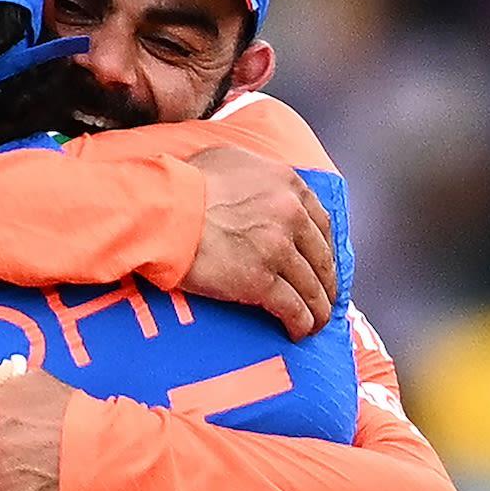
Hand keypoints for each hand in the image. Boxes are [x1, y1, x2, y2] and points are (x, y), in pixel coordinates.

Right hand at [181, 146, 336, 340]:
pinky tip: (299, 332)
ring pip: (312, 287)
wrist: (163, 213)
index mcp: (287, 185)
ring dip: (318, 309)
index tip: (321, 262)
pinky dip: (301, 324)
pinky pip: (293, 308)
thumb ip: (255, 171)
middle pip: (321, 257)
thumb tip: (257, 180)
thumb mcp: (228, 158)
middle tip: (324, 297)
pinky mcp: (261, 282)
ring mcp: (278, 250)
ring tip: (316, 322)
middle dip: (326, 282)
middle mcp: (290, 215)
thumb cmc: (184, 184)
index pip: (321, 222)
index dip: (324, 247)